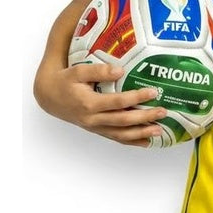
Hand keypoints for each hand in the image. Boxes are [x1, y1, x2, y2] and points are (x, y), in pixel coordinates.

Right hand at [34, 61, 167, 146]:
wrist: (50, 96)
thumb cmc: (65, 81)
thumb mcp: (78, 71)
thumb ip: (99, 70)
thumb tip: (120, 71)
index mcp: (89, 103)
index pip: (118, 102)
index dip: (136, 97)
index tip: (153, 92)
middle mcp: (93, 119)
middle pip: (123, 121)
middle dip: (144, 117)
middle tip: (162, 111)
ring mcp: (95, 127)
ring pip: (121, 134)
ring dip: (141, 133)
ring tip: (159, 130)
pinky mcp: (97, 130)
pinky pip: (116, 138)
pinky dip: (132, 141)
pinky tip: (146, 141)